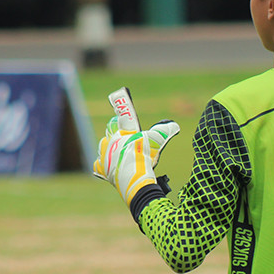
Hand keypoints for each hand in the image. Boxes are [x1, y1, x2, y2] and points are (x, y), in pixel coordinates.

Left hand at [93, 87, 179, 206]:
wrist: (134, 177)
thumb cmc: (145, 157)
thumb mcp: (157, 141)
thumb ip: (164, 131)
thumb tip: (174, 125)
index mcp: (120, 133)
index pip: (120, 117)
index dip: (120, 105)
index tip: (118, 96)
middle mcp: (109, 142)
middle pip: (110, 132)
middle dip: (117, 132)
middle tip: (126, 136)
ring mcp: (104, 156)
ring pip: (103, 146)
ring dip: (109, 146)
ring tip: (119, 150)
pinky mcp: (102, 169)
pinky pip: (99, 165)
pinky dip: (103, 164)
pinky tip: (108, 165)